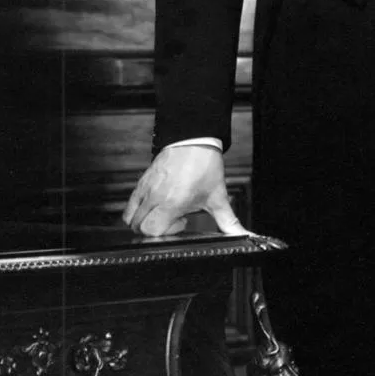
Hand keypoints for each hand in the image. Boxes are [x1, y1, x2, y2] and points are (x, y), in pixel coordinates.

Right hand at [122, 145, 248, 237]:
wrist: (194, 139)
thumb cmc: (205, 166)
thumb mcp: (218, 197)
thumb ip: (229, 221)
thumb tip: (244, 235)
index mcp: (172, 202)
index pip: (152, 231)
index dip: (166, 233)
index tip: (181, 223)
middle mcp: (155, 197)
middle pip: (139, 227)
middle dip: (155, 230)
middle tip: (173, 219)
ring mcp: (146, 189)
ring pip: (130, 217)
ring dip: (144, 222)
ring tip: (163, 213)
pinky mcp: (141, 182)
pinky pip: (129, 204)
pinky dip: (136, 211)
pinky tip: (155, 205)